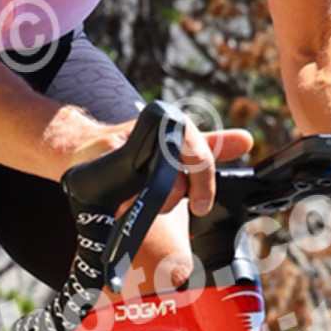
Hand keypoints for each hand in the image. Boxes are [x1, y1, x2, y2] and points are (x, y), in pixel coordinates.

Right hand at [65, 117, 252, 217]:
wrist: (83, 146)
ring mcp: (126, 141)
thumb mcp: (177, 143)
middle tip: (162, 198)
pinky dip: (128, 203)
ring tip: (137, 194)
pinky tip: (124, 200)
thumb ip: (211, 144)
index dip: (205, 183)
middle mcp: (152, 128)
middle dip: (171, 197)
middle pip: (176, 181)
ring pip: (154, 191)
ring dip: (149, 203)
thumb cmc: (134, 146)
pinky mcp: (104, 157)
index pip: (199, 156)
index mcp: (173, 123)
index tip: (203, 208)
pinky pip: (127, 195)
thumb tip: (247, 140)